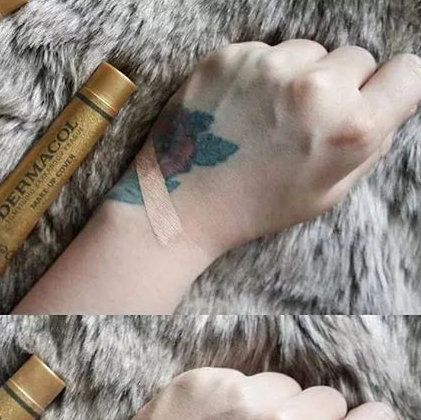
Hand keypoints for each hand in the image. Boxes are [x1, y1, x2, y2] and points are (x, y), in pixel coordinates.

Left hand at [108, 40, 420, 256]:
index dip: (390, 89)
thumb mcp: (327, 194)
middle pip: (354, 58)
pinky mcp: (229, 57)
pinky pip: (262, 52)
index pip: (408, 73)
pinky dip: (255, 74)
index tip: (371, 99)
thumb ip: (369, 144)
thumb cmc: (254, 208)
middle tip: (302, 122)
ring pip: (306, 51)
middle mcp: (314, 88)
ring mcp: (268, 67)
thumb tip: (387, 103)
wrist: (181, 205)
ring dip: (294, 76)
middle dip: (338, 86)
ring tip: (262, 118)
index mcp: (350, 128)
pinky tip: (236, 109)